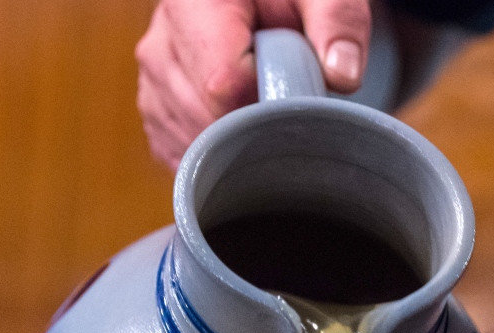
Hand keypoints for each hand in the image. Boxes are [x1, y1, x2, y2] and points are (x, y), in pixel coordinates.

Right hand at [136, 0, 370, 168]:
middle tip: (285, 99)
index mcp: (194, 4)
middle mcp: (162, 41)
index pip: (222, 83)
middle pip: (204, 119)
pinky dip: (214, 156)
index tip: (292, 92)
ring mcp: (152, 78)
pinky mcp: (155, 106)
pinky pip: (178, 151)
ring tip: (262, 103)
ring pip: (190, 141)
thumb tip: (341, 75)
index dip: (265, 102)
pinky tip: (239, 132)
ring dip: (234, 143)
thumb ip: (337, 21)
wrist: (255, 5)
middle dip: (253, 126)